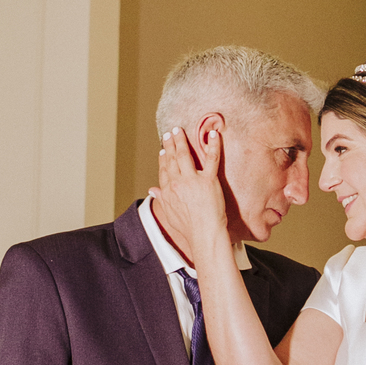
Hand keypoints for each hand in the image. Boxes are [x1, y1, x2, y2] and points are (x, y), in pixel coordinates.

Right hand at [150, 126, 228, 258]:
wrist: (204, 234)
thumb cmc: (189, 228)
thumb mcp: (169, 214)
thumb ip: (161, 199)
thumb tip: (152, 190)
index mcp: (168, 191)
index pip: (164, 170)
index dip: (163, 158)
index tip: (162, 150)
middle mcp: (177, 183)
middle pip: (172, 159)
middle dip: (170, 144)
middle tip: (169, 133)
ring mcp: (193, 180)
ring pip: (185, 155)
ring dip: (182, 141)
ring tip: (180, 130)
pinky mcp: (209, 180)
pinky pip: (211, 158)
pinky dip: (213, 144)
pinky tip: (212, 134)